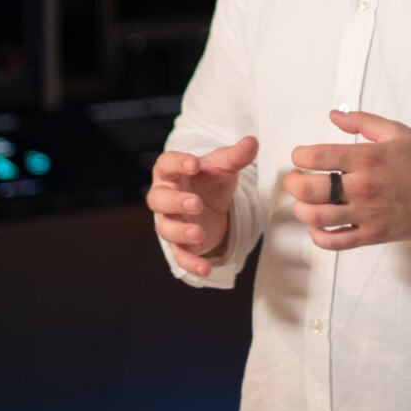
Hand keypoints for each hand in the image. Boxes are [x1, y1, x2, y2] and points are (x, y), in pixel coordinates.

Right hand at [147, 136, 258, 276]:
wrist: (212, 204)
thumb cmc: (210, 180)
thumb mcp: (224, 166)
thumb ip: (236, 155)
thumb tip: (252, 142)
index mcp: (172, 172)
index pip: (166, 164)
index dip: (177, 163)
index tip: (194, 164)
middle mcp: (165, 196)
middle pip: (158, 199)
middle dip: (175, 202)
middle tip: (196, 203)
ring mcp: (170, 221)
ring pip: (164, 228)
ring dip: (180, 232)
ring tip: (199, 233)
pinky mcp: (180, 244)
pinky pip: (179, 255)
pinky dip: (190, 263)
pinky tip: (205, 269)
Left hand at [284, 110, 410, 250]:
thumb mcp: (395, 131)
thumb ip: (361, 121)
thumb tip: (333, 115)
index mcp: (366, 158)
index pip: (315, 156)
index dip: (299, 155)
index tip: (300, 156)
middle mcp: (362, 187)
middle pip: (308, 189)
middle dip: (293, 183)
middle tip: (294, 179)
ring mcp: (366, 214)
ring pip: (316, 217)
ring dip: (301, 209)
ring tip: (304, 202)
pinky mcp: (372, 235)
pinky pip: (335, 242)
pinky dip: (318, 237)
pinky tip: (317, 227)